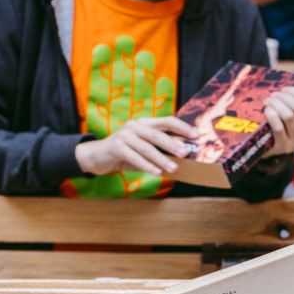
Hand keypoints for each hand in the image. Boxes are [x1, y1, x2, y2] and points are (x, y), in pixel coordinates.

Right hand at [75, 117, 197, 176]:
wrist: (97, 156)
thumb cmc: (126, 154)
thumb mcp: (143, 150)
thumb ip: (159, 150)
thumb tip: (181, 157)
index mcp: (145, 123)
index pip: (166, 121)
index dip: (182, 127)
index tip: (196, 135)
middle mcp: (135, 126)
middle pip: (157, 133)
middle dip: (172, 143)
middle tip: (185, 153)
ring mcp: (124, 135)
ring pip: (147, 147)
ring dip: (161, 159)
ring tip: (173, 168)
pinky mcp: (116, 146)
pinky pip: (134, 157)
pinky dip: (146, 165)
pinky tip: (156, 172)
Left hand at [262, 87, 293, 156]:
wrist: (274, 148)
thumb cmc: (292, 127)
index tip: (285, 89)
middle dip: (285, 97)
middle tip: (274, 94)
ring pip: (288, 116)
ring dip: (276, 104)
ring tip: (269, 100)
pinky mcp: (283, 147)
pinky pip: (278, 127)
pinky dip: (272, 115)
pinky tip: (267, 110)